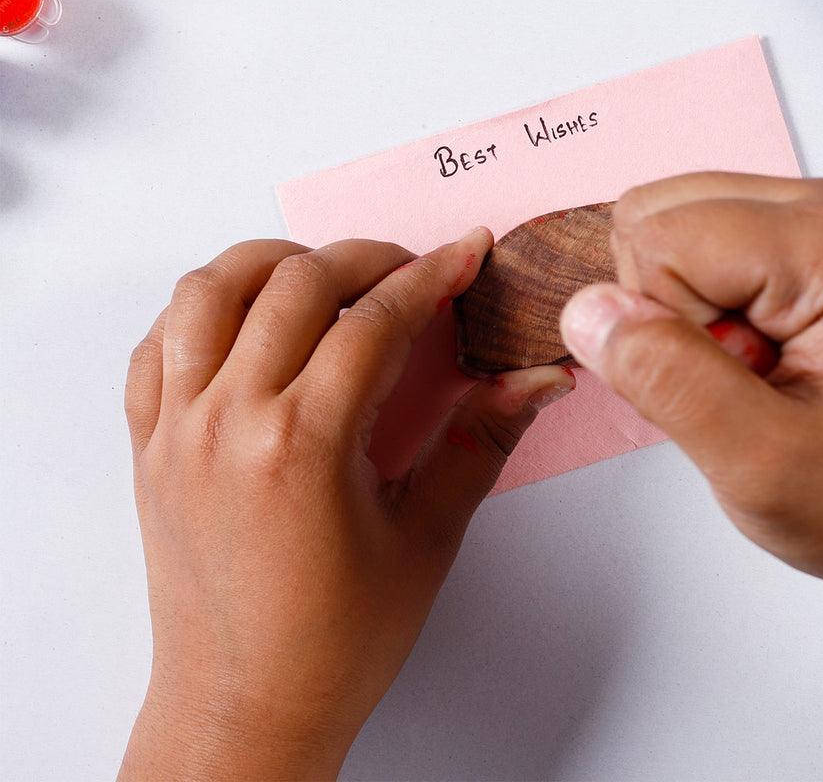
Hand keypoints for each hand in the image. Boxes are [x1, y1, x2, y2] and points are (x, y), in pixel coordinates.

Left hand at [120, 230, 573, 781]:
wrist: (243, 707)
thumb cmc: (332, 644)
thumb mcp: (426, 538)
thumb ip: (480, 442)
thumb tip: (532, 381)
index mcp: (302, 445)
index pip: (376, 320)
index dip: (432, 274)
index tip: (464, 254)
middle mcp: (228, 423)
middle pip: (297, 283)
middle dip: (367, 257)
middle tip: (411, 268)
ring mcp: (177, 429)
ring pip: (210, 291)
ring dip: (273, 262)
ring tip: (323, 276)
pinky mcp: (149, 446)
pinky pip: (158, 343)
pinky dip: (203, 309)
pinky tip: (247, 319)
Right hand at [561, 172, 822, 780]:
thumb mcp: (758, 463)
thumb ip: (667, 379)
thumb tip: (586, 310)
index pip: (659, 240)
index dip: (665, 328)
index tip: (733, 382)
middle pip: (653, 217)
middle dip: (666, 309)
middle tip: (740, 376)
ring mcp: (806, 215)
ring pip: (658, 227)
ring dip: (677, 311)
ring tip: (748, 369)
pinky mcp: (787, 236)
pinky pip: (681, 245)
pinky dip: (690, 307)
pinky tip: (745, 354)